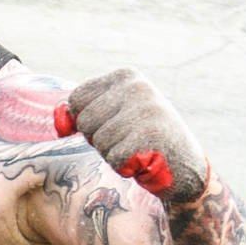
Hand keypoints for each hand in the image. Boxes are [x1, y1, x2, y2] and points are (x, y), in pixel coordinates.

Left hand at [55, 67, 208, 202]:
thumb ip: (82, 111)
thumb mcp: (112, 117)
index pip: (77, 99)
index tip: (114, 124)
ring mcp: (146, 110)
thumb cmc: (141, 140)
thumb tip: (60, 119)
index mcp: (126, 75)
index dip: (86, 122)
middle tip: (129, 139)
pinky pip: (113, 158)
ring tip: (138, 149)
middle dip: (100, 139)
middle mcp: (138, 87)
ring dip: (113, 153)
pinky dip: (125, 167)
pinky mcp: (151, 136)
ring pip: (99, 141)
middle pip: (85, 121)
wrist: (186, 169)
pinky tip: (145, 161)